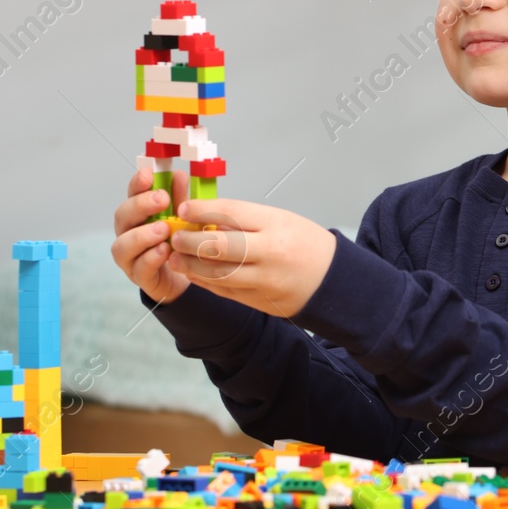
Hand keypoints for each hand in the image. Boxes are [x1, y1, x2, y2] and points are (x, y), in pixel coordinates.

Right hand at [111, 166, 191, 305]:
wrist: (186, 274)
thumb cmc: (180, 240)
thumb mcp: (183, 216)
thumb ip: (180, 198)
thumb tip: (179, 175)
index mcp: (138, 214)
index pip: (132, 194)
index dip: (137, 183)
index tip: (148, 174)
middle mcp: (128, 233)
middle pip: (122, 216)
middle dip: (140, 205)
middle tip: (161, 199)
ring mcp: (130, 256)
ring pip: (122, 245)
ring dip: (141, 235)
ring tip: (163, 229)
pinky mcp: (139, 276)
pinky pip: (139, 268)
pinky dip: (151, 258)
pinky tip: (165, 250)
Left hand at [165, 197, 337, 317]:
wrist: (332, 280)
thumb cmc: (304, 243)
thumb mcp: (280, 220)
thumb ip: (245, 221)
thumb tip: (205, 220)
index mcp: (276, 225)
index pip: (232, 213)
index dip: (203, 210)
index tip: (184, 208)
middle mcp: (270, 253)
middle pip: (219, 246)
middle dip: (190, 241)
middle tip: (175, 236)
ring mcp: (264, 280)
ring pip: (217, 273)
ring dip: (190, 265)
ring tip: (175, 256)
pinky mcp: (259, 300)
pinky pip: (224, 290)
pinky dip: (204, 281)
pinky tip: (192, 272)